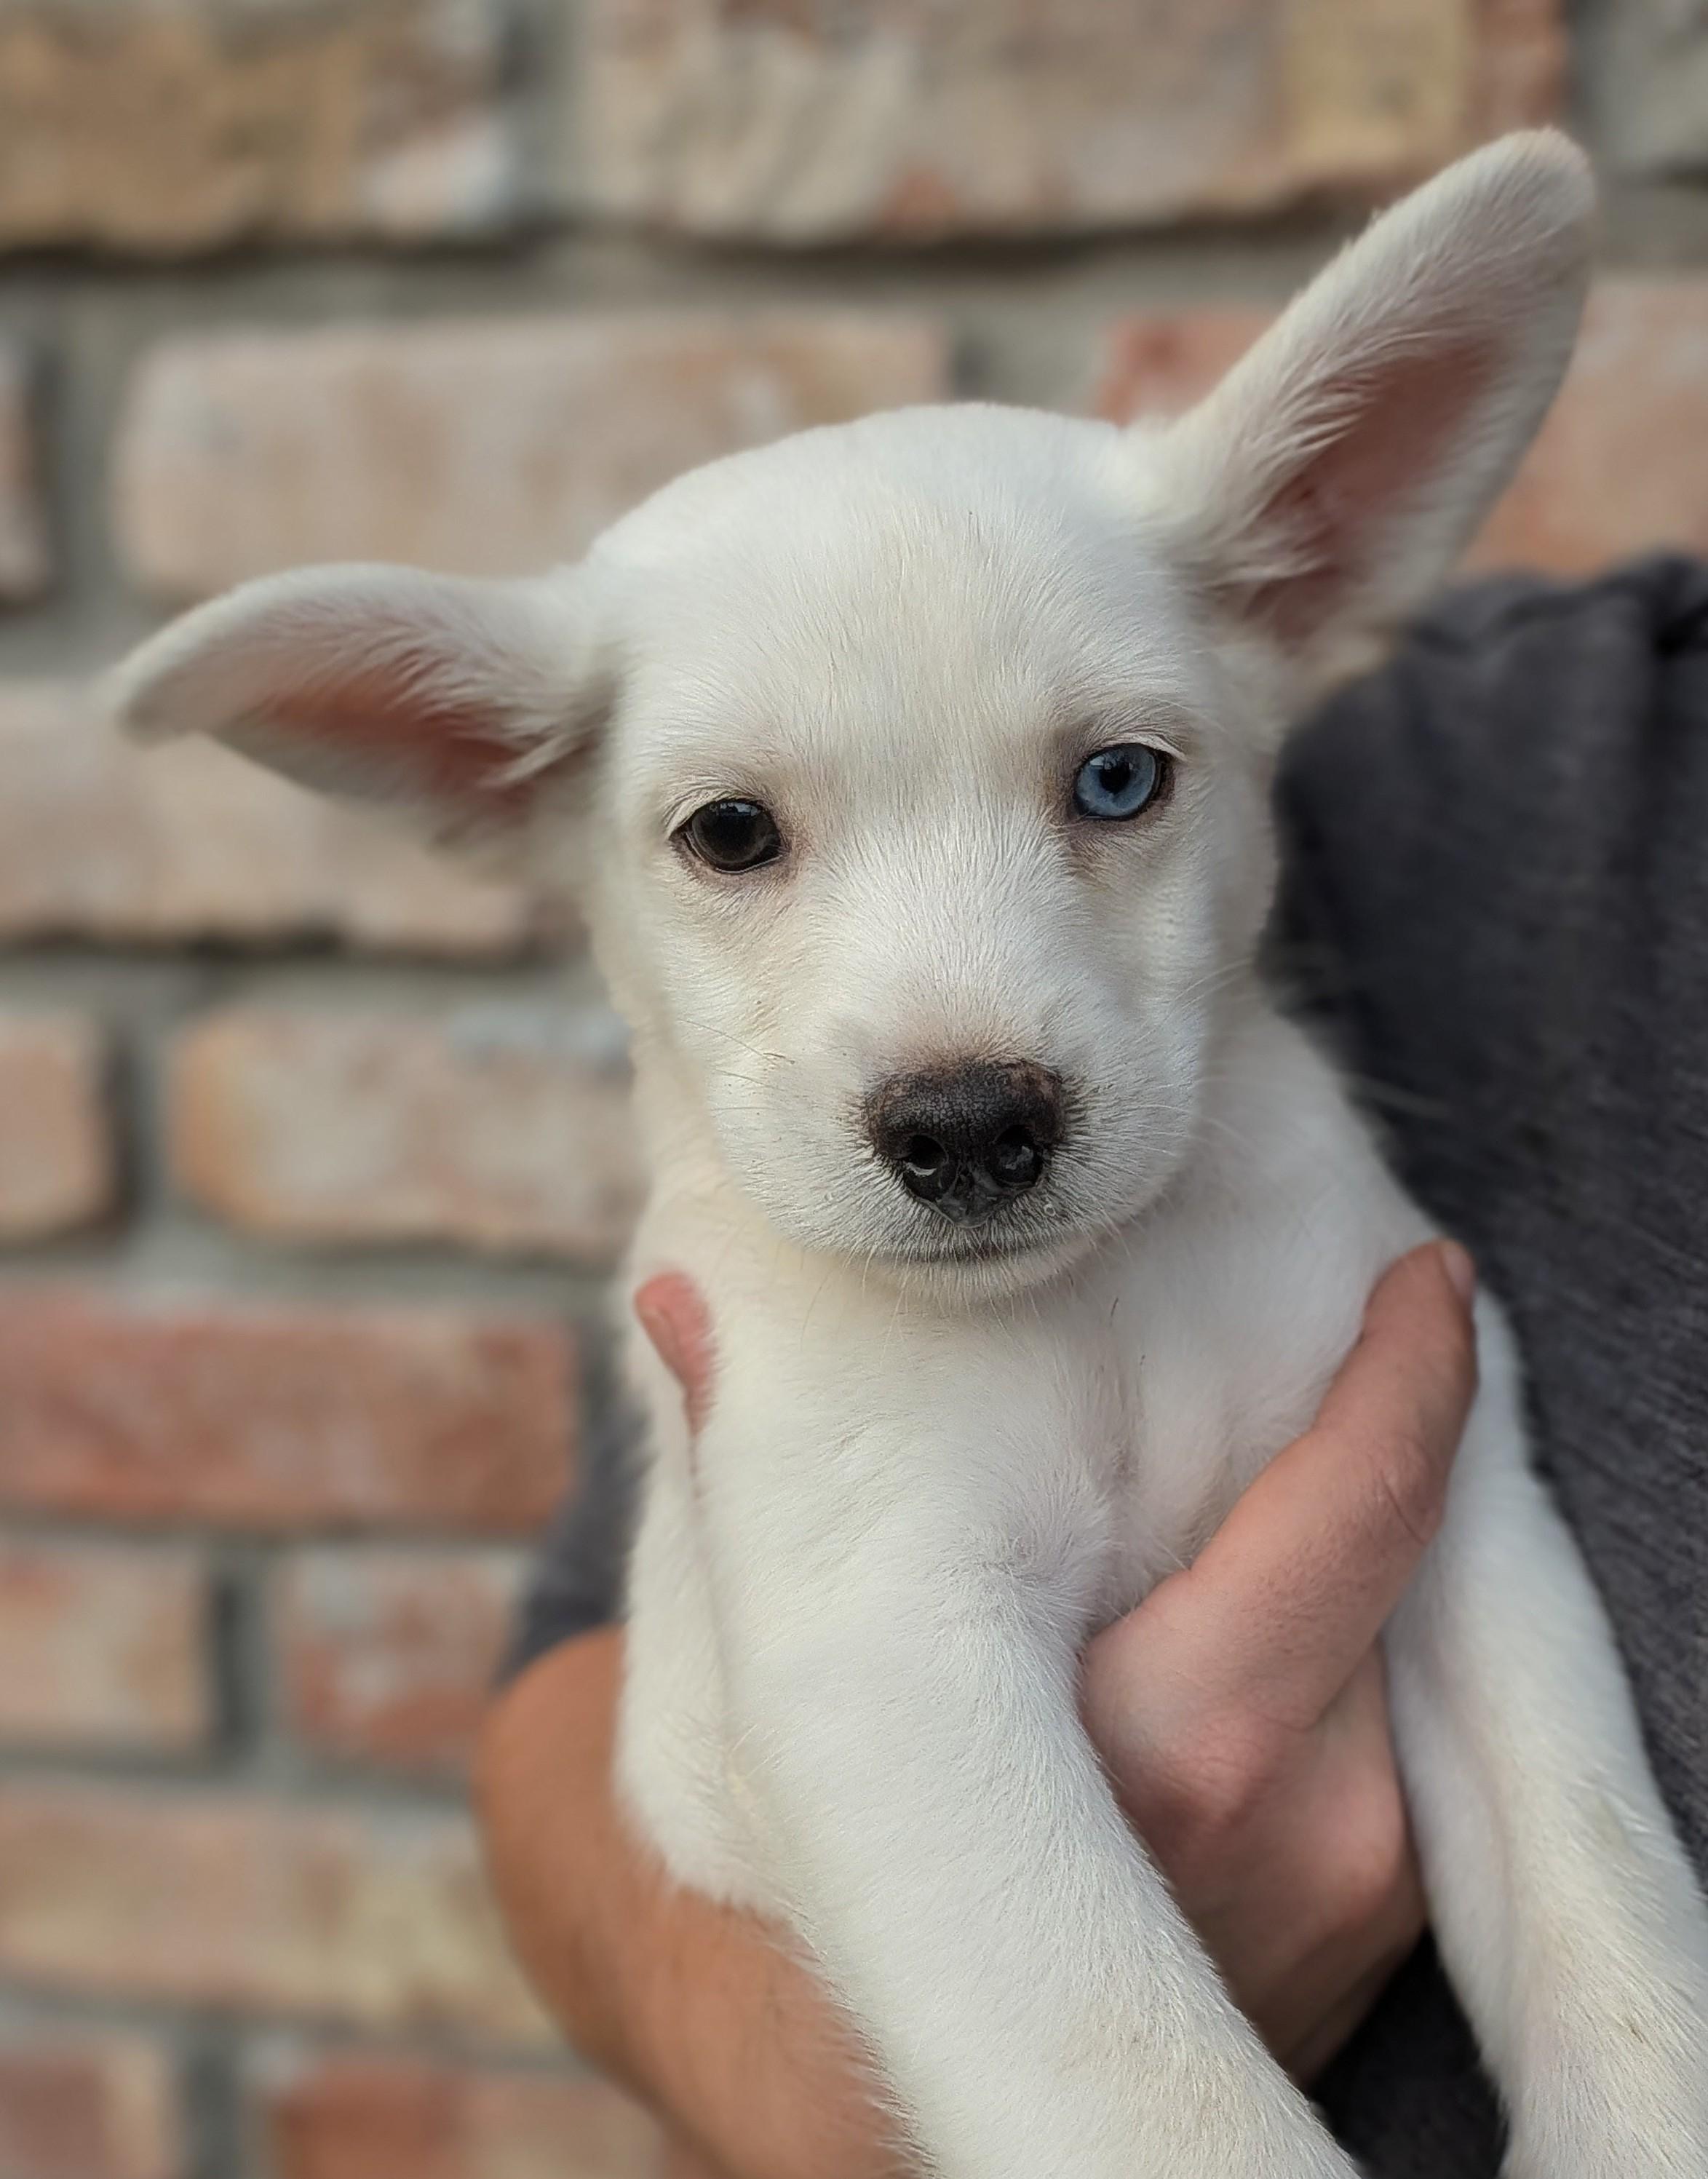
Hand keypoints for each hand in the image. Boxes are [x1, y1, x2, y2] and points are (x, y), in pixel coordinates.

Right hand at [477, 1241, 1476, 2175]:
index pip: (1350, 1521)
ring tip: (1315, 1444)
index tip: (1425, 1283)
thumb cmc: (825, 1870)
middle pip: (1393, 1565)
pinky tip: (1289, 1590)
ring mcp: (1347, 1893)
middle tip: (1392, 1312)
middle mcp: (1291, 1835)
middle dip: (1393, 1437)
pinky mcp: (1369, 1923)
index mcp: (1162, 1754)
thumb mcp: (787, 1671)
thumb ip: (751, 1474)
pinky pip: (1397, 1726)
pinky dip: (1357, 1638)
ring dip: (1371, 1540)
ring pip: (1404, 1645)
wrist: (870, 2119)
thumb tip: (683, 1301)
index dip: (1406, 1383)